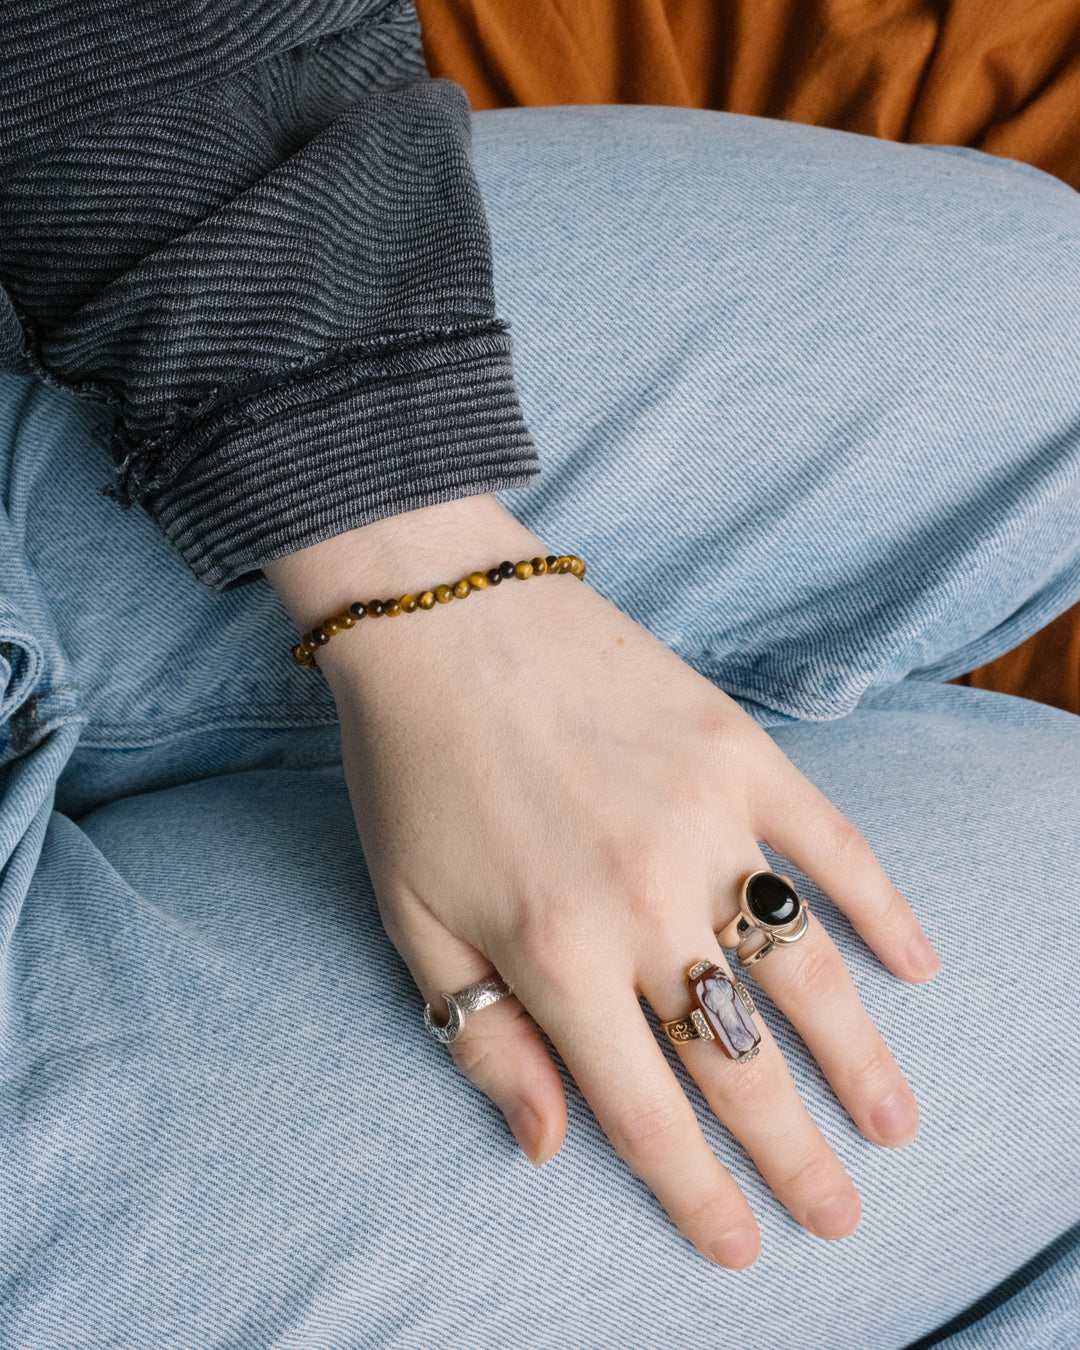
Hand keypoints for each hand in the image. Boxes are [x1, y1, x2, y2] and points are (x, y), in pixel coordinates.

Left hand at [266, 494, 940, 1269]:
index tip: (740, 1243)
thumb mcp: (412, 916)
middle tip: (839, 1212)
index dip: (695, 1193)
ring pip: (804, 969)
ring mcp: (704, 821)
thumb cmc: (414, 770)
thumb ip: (483, 1037)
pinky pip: (834, 843)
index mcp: (553, 950)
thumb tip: (550, 1146)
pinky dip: (881, 908)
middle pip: (737, 1059)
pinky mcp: (739, 752)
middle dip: (792, 1155)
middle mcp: (642, 899)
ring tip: (893, 1122)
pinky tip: (915, 963)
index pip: (643, 1110)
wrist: (442, 619)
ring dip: (857, 1058)